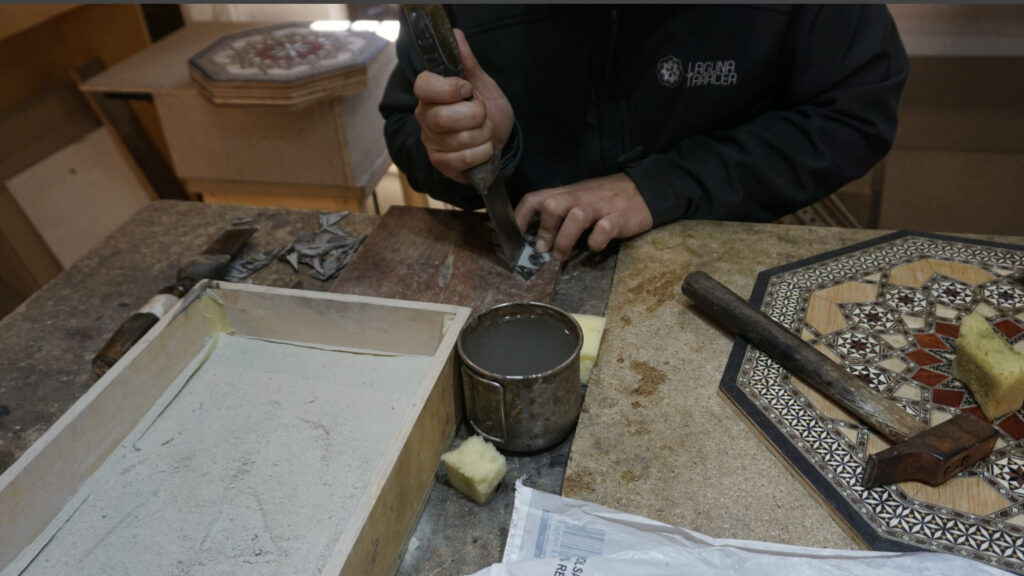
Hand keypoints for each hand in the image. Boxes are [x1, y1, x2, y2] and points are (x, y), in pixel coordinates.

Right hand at [413, 28, 513, 183]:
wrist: (499, 140)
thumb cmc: (487, 110)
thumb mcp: (483, 84)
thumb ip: (468, 63)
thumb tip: (456, 34)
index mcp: (430, 94)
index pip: (423, 86)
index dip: (448, 89)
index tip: (466, 90)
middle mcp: (425, 118)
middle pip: (442, 118)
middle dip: (475, 116)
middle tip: (482, 114)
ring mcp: (432, 144)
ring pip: (459, 140)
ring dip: (484, 135)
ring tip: (484, 132)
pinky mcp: (442, 165)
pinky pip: (466, 159)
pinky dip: (484, 153)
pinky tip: (483, 149)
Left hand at [514, 173, 653, 261]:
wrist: (644, 190)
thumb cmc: (605, 199)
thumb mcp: (578, 199)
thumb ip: (559, 213)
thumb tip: (536, 236)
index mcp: (567, 193)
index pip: (535, 198)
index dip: (520, 217)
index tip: (514, 238)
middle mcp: (580, 197)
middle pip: (553, 205)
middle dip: (544, 230)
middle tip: (542, 250)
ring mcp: (600, 206)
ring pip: (576, 216)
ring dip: (564, 240)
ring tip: (562, 256)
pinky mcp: (619, 218)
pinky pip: (604, 229)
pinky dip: (596, 242)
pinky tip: (594, 248)